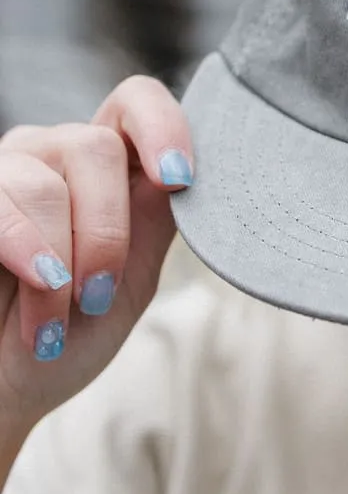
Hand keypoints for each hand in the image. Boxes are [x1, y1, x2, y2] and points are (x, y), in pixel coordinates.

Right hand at [0, 76, 192, 430]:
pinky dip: (25, 249)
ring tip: (57, 319)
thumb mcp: (131, 281)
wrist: (4, 391)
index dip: (163, 126)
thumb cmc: (72, 335)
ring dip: (62, 261)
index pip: (136, 102)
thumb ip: (154, 222)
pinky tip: (37, 289)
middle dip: (106, 231)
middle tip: (97, 296)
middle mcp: (54, 155)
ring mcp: (3, 172)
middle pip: (94, 146)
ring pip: (45, 182)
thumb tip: (184, 174)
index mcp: (110, 168)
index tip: (179, 181)